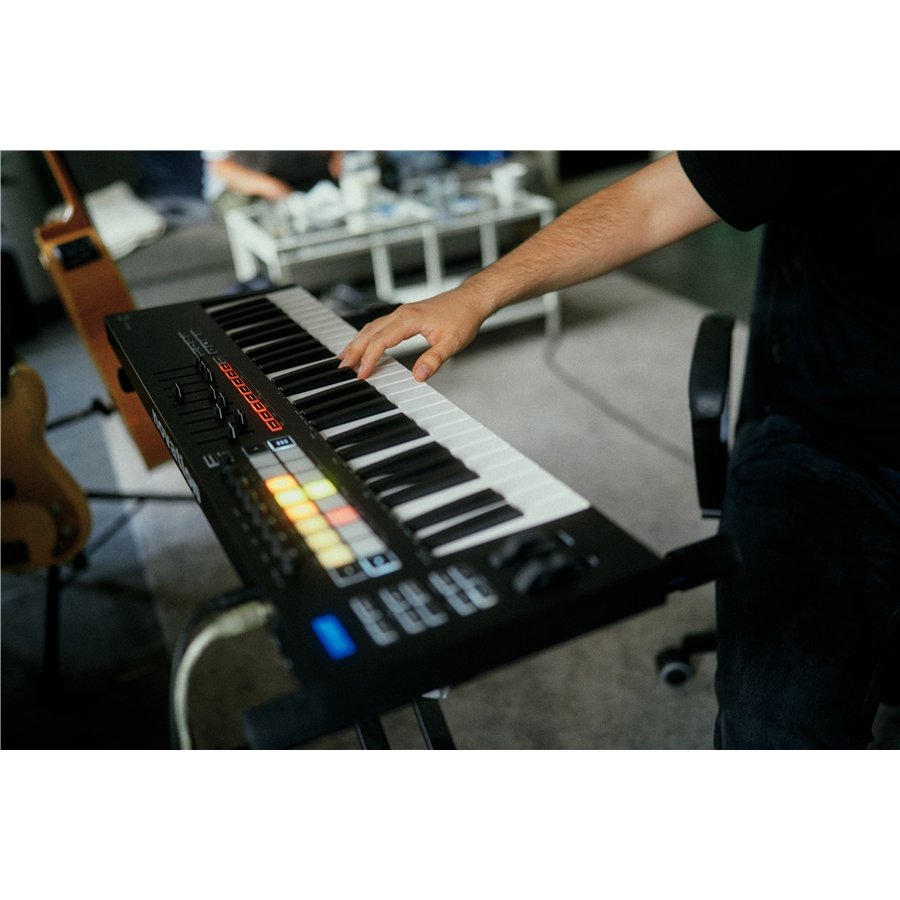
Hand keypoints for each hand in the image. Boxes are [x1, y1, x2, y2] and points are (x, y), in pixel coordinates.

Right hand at [338, 287, 494, 381]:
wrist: (471, 299)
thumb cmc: (463, 317)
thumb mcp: (451, 343)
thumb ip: (433, 360)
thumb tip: (418, 376)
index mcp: (410, 319)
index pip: (381, 340)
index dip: (370, 359)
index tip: (362, 374)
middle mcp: (402, 314)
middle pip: (370, 332)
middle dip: (354, 350)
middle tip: (342, 367)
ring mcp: (402, 313)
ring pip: (372, 327)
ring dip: (358, 342)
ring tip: (346, 357)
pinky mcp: (406, 315)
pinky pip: (380, 325)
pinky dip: (368, 336)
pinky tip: (365, 343)